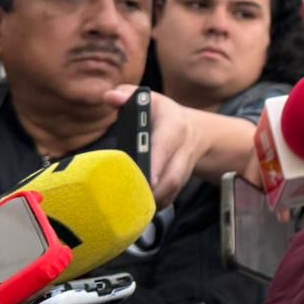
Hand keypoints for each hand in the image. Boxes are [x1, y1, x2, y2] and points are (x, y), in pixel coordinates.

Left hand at [103, 86, 198, 206]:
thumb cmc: (162, 114)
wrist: (193, 129)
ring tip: (131, 207)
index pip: (166, 144)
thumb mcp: (147, 99)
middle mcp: (184, 147)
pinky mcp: (183, 180)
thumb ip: (126, 95)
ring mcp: (185, 166)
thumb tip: (110, 97)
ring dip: (154, 200)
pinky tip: (140, 209)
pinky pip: (172, 196)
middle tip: (130, 198)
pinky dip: (156, 205)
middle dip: (154, 190)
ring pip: (173, 189)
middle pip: (173, 174)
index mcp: (173, 125)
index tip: (146, 177)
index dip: (157, 162)